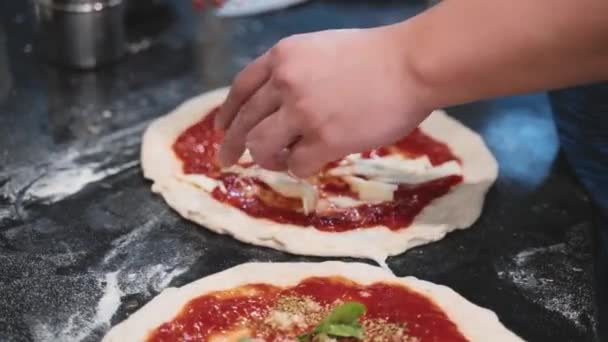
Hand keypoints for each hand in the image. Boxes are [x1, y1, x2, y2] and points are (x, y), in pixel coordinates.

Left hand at [216, 26, 432, 176]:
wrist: (411, 65)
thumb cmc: (376, 56)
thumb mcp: (321, 48)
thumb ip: (294, 71)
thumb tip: (277, 104)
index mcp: (283, 56)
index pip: (240, 89)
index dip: (227, 113)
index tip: (220, 130)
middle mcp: (286, 83)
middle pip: (244, 123)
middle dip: (231, 146)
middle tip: (226, 162)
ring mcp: (304, 112)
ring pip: (262, 147)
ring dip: (267, 159)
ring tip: (280, 161)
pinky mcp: (325, 140)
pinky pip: (296, 165)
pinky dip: (299, 168)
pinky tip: (312, 163)